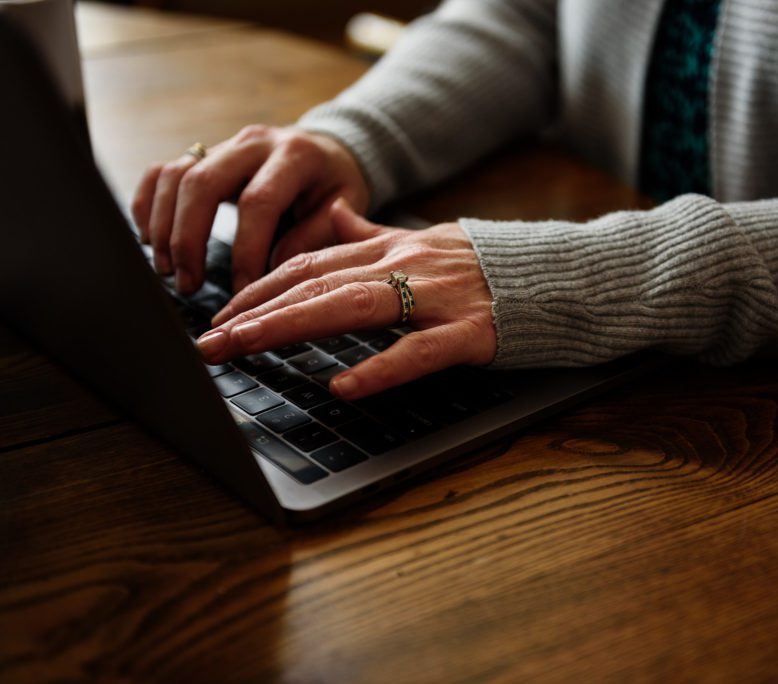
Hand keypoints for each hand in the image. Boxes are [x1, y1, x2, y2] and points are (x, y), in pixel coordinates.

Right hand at [131, 125, 369, 294]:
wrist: (327, 153)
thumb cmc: (334, 187)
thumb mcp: (345, 207)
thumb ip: (314, 235)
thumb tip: (270, 271)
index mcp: (295, 155)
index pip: (259, 202)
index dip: (246, 250)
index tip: (241, 291)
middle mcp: (253, 143)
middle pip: (203, 183)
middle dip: (190, 240)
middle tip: (189, 284)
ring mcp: (222, 145)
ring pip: (176, 176)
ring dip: (165, 227)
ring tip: (169, 271)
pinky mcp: (201, 154)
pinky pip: (161, 172)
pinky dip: (148, 205)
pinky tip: (150, 240)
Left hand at [195, 201, 496, 398]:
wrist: (556, 276)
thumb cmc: (486, 268)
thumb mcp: (424, 241)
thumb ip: (370, 233)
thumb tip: (326, 215)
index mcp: (392, 247)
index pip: (309, 262)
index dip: (259, 287)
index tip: (220, 314)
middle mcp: (406, 264)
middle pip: (316, 282)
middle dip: (255, 311)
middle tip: (208, 341)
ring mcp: (437, 297)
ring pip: (351, 306)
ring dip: (291, 326)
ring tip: (245, 348)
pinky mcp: (468, 332)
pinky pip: (417, 352)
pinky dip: (378, 369)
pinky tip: (343, 387)